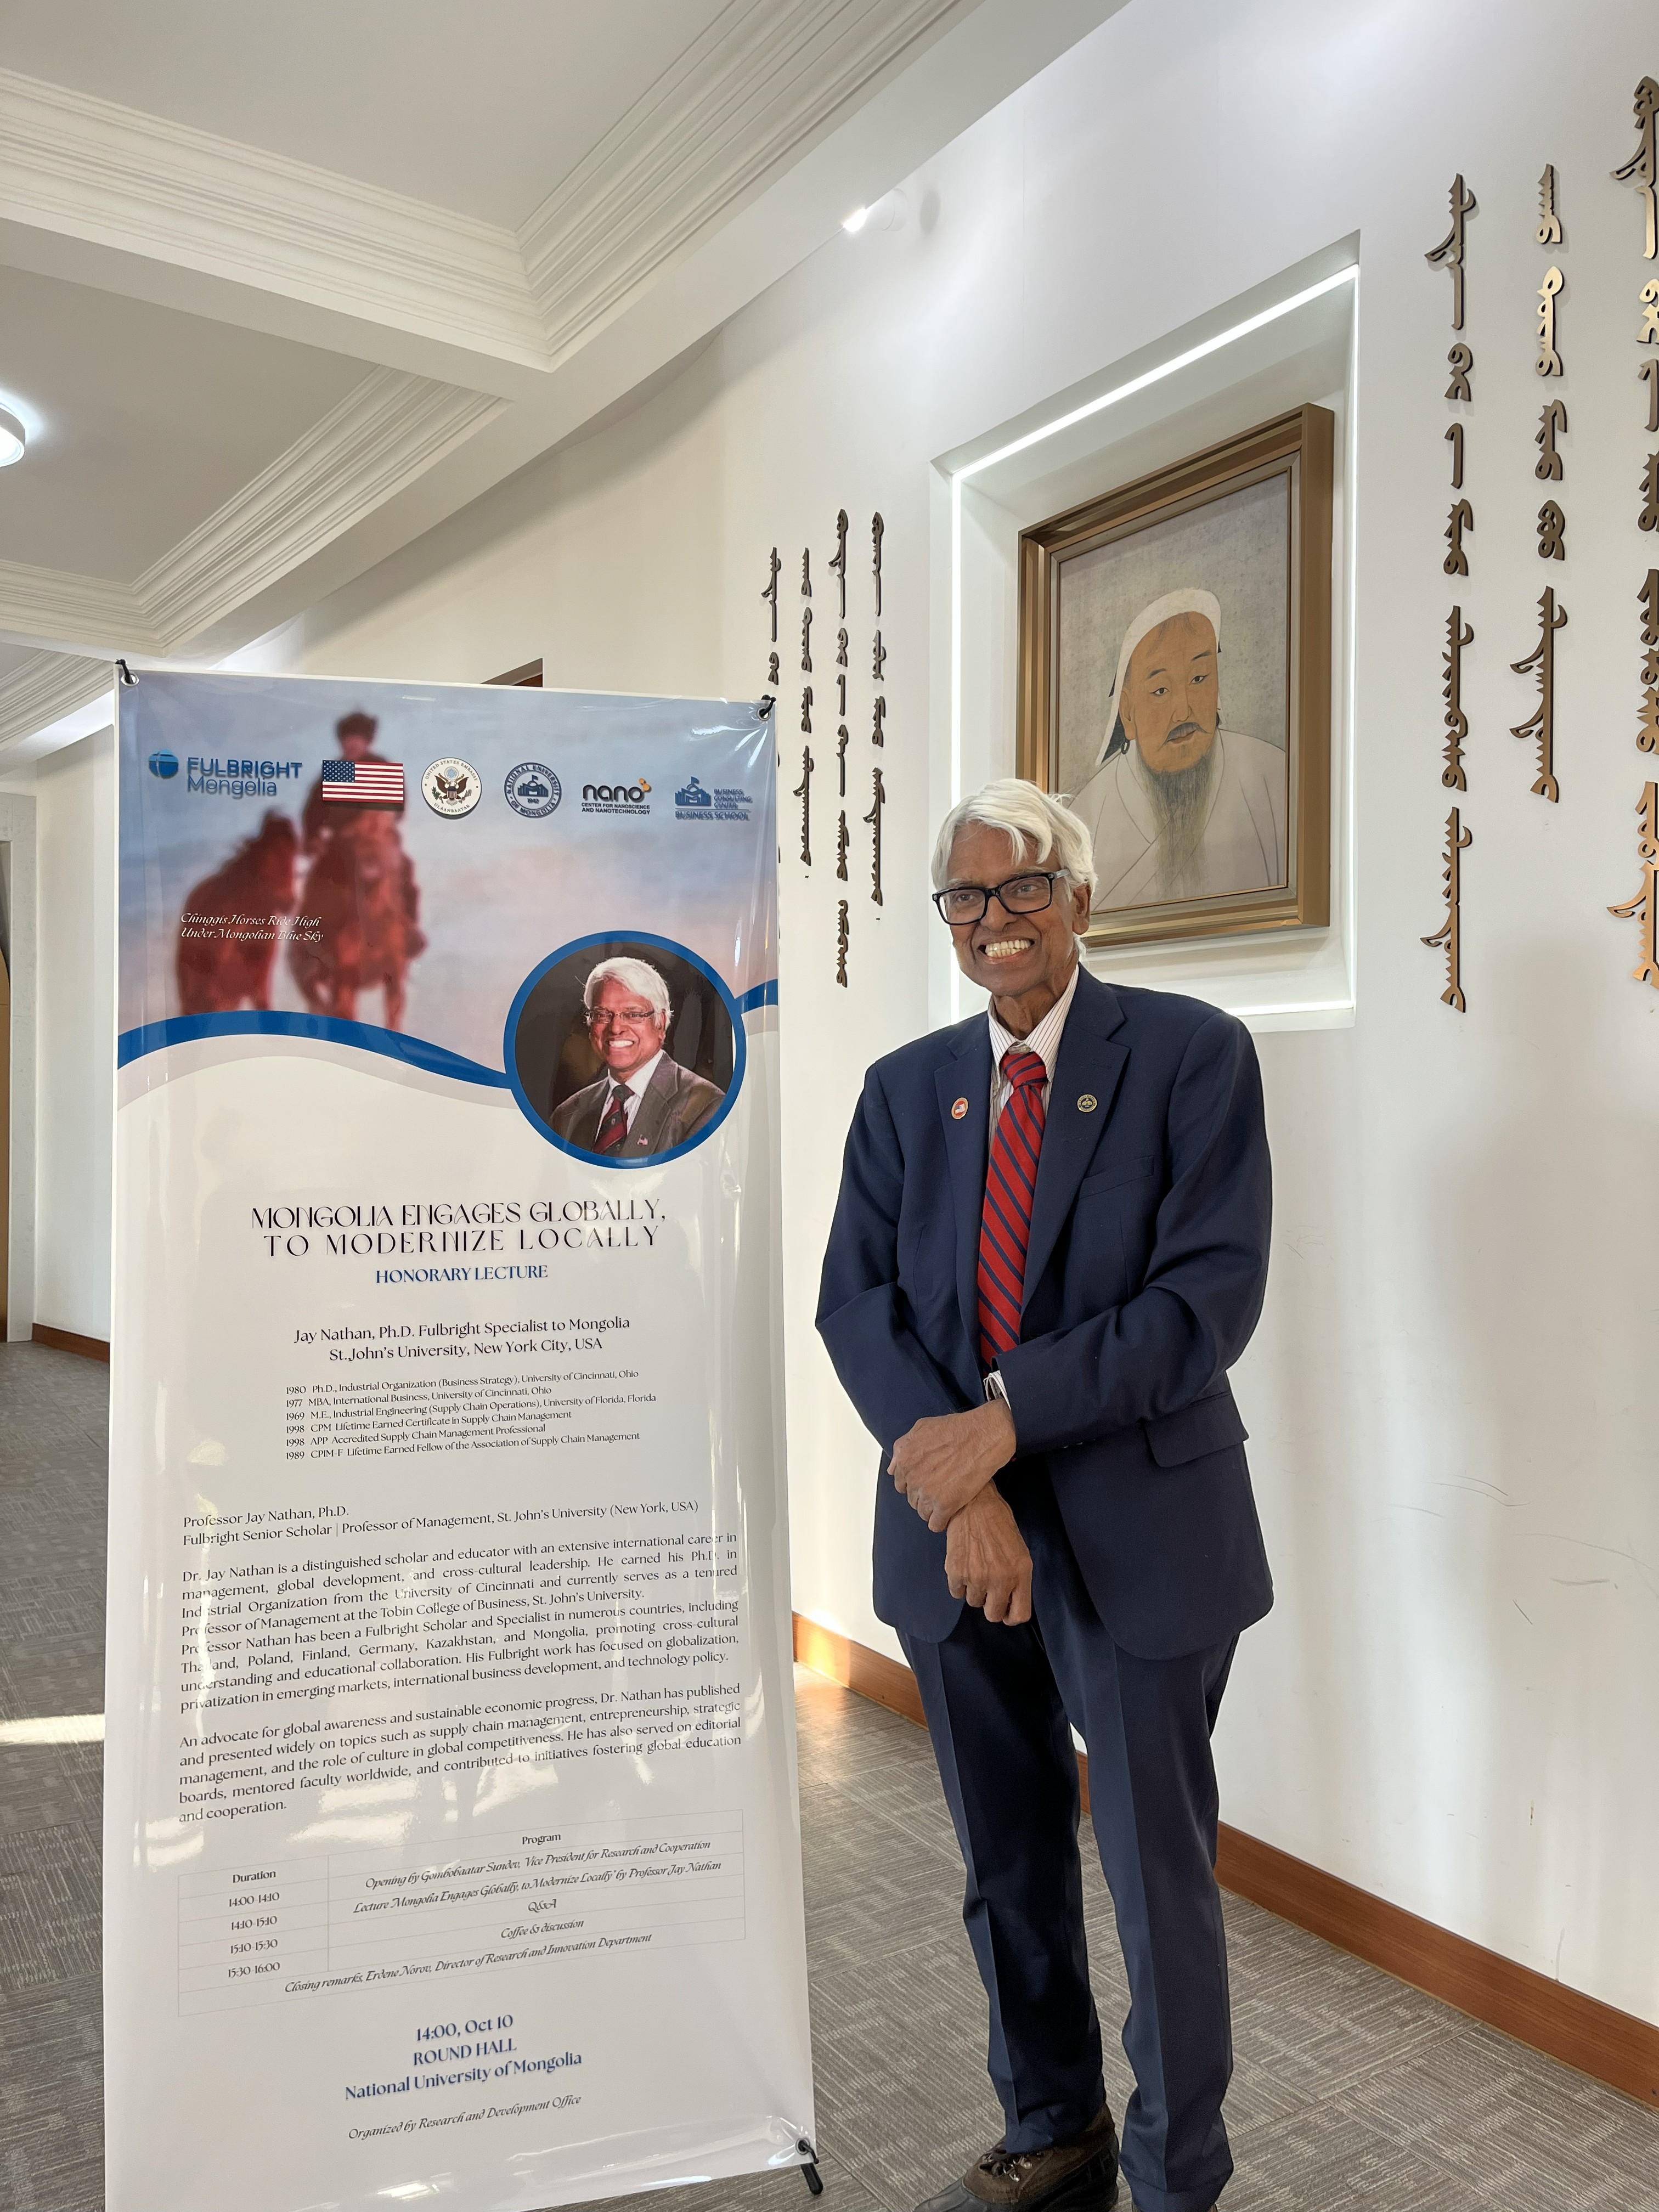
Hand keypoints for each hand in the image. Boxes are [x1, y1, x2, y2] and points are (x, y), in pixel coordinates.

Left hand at [889, 1397, 1016, 1530]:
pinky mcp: (946, 1505)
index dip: (915, 1483)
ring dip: (932, 1509)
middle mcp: (913, 1478)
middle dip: (924, 1496)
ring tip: (946, 1501)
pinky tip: (949, 1514)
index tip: (925, 1482)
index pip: (901, 1484)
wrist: (983, 1437)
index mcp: (905, 1461)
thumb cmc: (957, 1429)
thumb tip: (893, 1466)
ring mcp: (928, 1494)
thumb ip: (903, 1447)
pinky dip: (941, 1521)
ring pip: (923, 1512)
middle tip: (939, 1489)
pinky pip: (936, 1524)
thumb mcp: (922, 1428)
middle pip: (912, 1499)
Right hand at [945, 1486, 1032, 1624]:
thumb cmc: (998, 1523)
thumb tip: (1010, 1603)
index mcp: (1020, 1573)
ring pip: (973, 1602)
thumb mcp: (1019, 1551)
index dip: (1011, 1615)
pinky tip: (964, 1564)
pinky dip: (959, 1583)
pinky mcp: (956, 1572)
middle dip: (991, 1605)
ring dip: (975, 1590)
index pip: (1019, 1615)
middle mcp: (1000, 1579)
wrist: (973, 1504)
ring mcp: (977, 1577)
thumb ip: (1018, 1579)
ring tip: (976, 1568)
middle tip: (988, 1588)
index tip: (1005, 1609)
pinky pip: (957, 1592)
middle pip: (993, 1615)